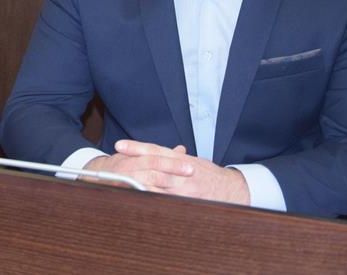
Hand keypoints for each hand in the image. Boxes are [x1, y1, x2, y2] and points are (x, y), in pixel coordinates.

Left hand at [85, 139, 249, 205]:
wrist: (233, 190)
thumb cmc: (211, 175)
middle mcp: (181, 171)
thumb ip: (175, 157)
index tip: (119, 145)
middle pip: (151, 166)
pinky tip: (137, 201)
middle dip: (132, 165)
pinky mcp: (187, 202)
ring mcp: (184, 188)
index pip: (155, 150)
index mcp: (181, 159)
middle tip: (112, 164)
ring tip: (117, 183)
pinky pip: (165, 202)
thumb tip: (159, 153)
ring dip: (137, 185)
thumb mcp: (193, 162)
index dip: (136, 147)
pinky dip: (151, 201)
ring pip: (156, 185)